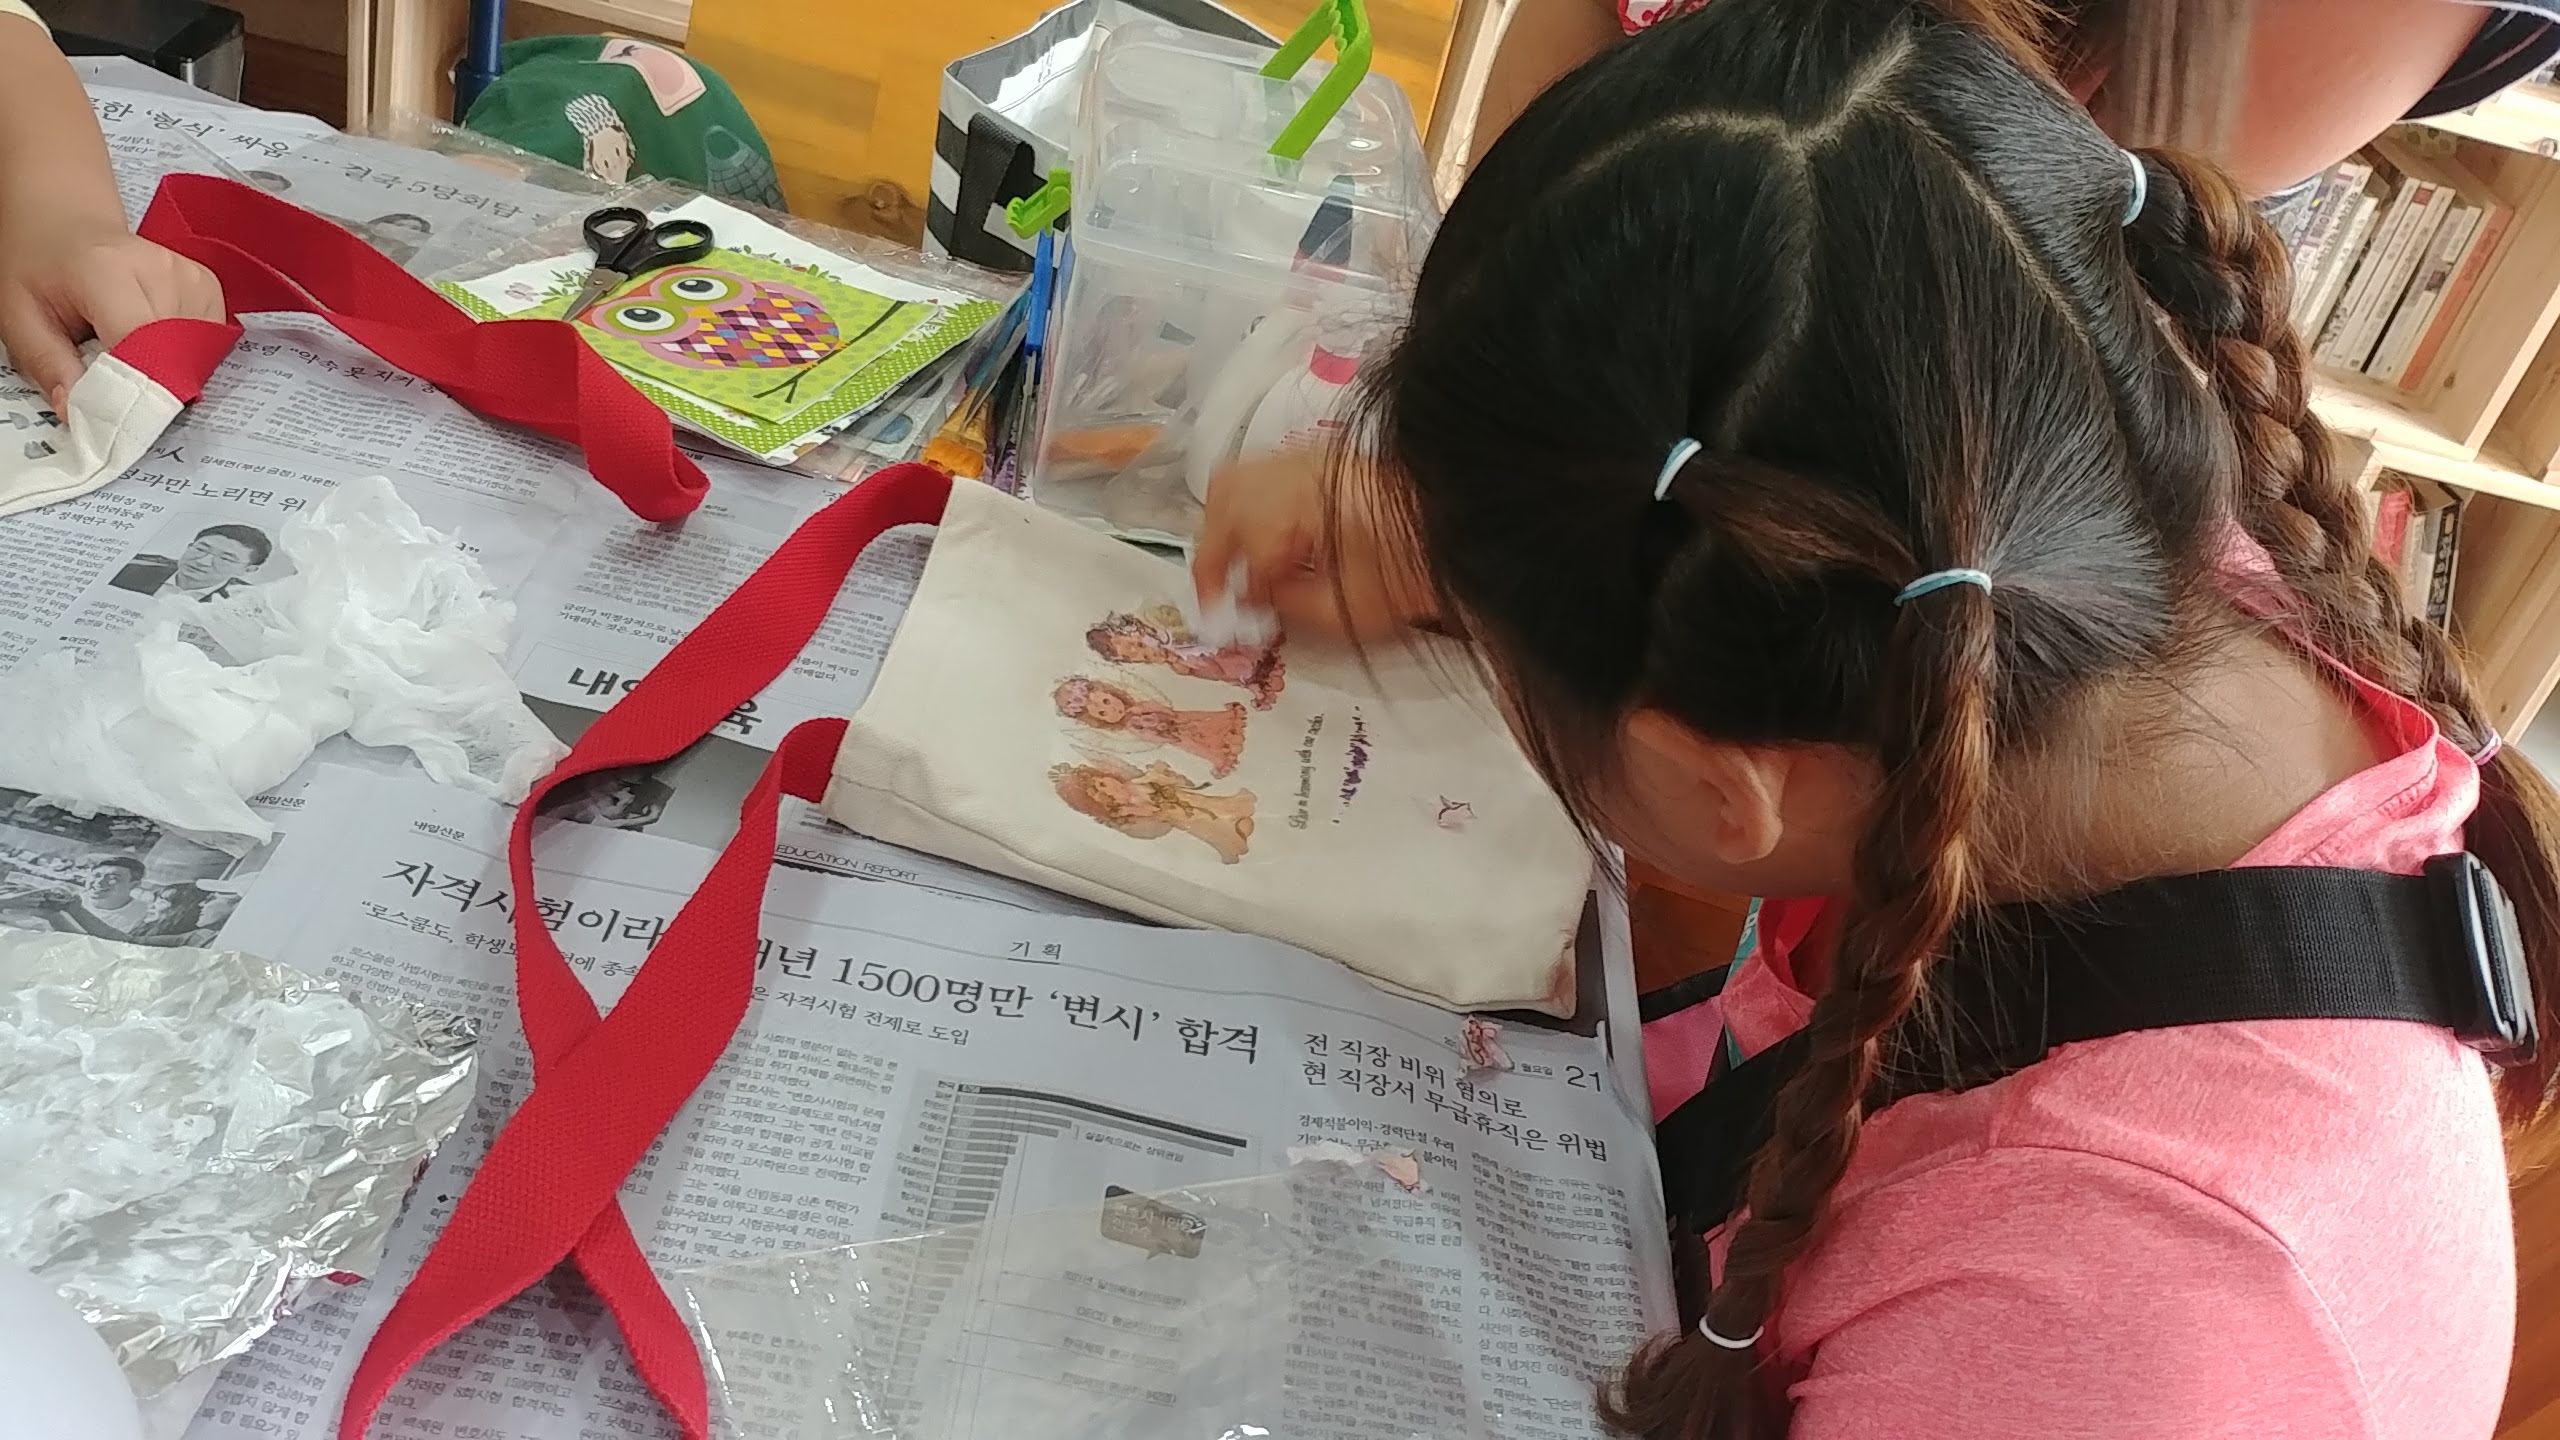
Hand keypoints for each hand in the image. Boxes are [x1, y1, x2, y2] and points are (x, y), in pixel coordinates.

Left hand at [0, 219, 221, 411]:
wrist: (64, 226)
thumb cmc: (40, 268)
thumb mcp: (19, 316)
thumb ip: (48, 365)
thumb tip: (79, 414)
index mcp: (107, 272)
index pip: (141, 349)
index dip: (132, 395)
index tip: (113, 424)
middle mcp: (161, 270)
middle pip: (174, 357)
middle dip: (147, 388)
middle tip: (113, 390)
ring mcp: (192, 276)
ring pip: (195, 357)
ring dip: (166, 372)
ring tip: (128, 356)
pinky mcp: (209, 286)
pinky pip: (208, 343)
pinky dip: (183, 356)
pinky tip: (153, 342)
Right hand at [1189, 450, 1433, 644]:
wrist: (1460, 525)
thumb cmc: (1411, 571)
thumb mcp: (1351, 609)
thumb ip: (1289, 606)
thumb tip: (1250, 601)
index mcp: (1310, 504)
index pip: (1245, 539)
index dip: (1234, 583)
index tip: (1230, 616)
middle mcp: (1302, 470)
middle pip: (1226, 493)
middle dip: (1212, 546)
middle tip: (1217, 590)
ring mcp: (1308, 459)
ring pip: (1236, 477)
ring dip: (1223, 523)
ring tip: (1234, 566)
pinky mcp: (1317, 460)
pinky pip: (1259, 473)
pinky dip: (1245, 507)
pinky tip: (1263, 542)